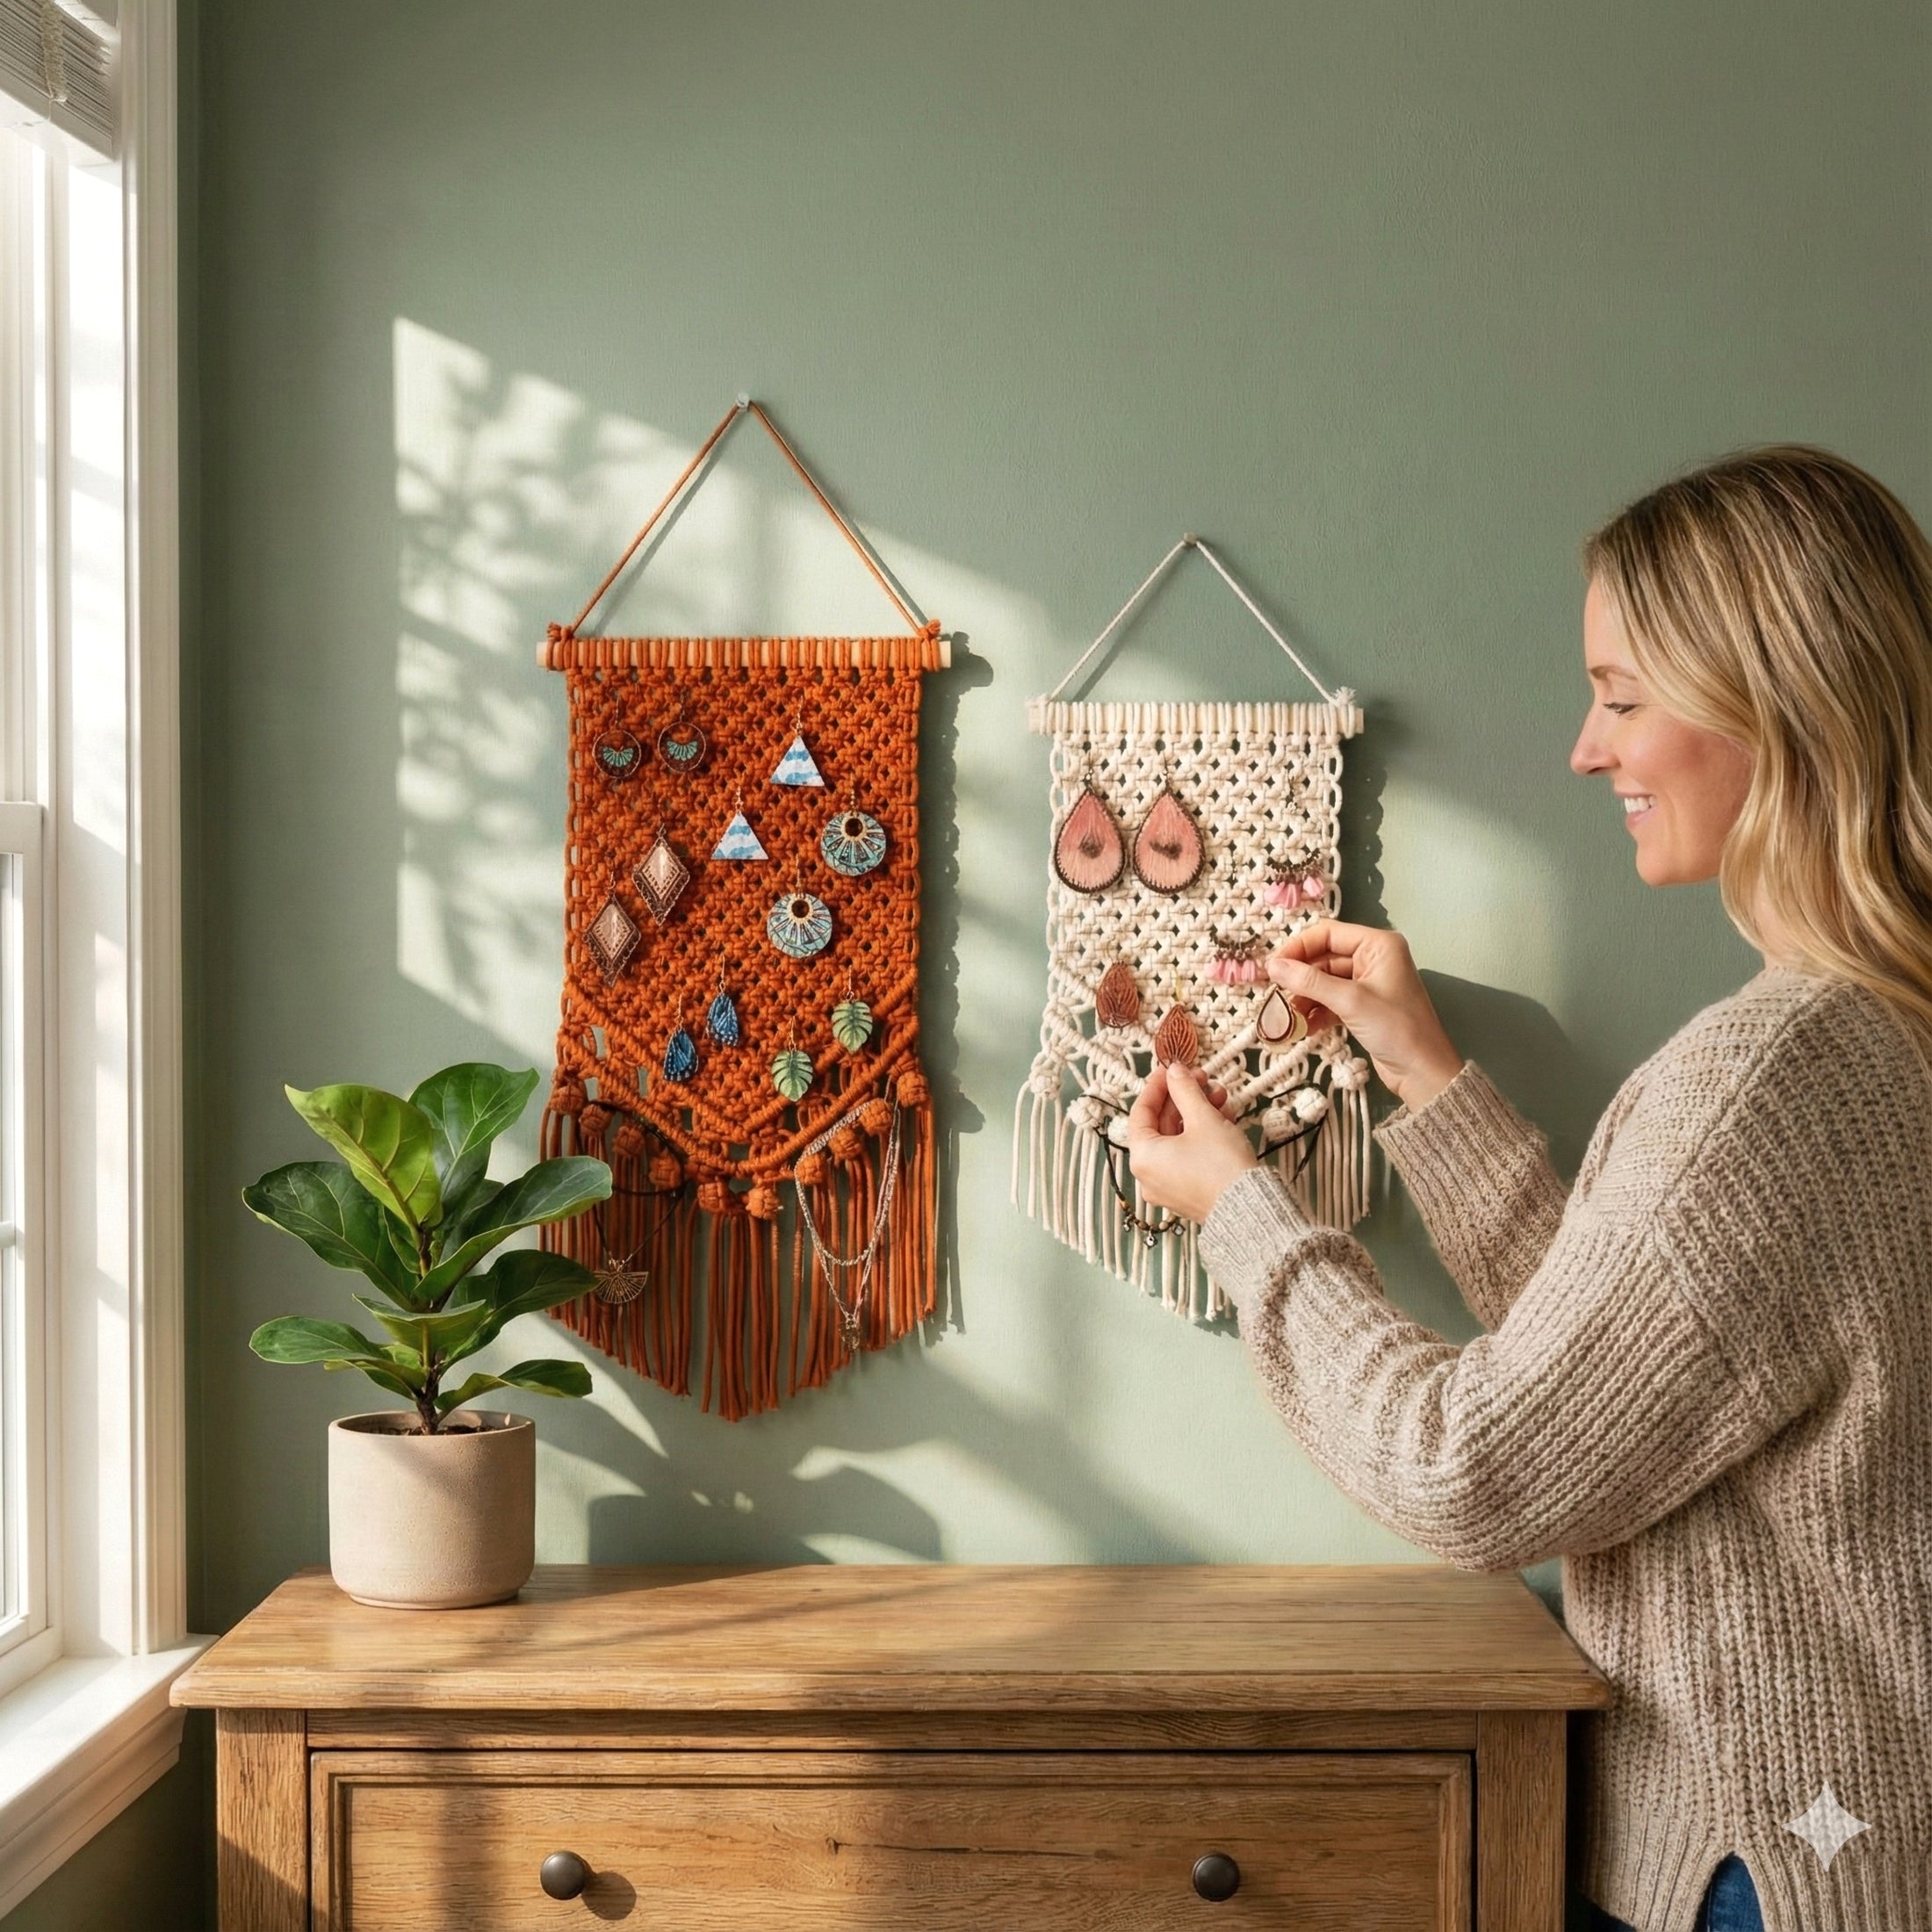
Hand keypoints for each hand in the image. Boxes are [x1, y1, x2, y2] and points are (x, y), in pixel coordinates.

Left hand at [1125, 1064, 1258, 1223]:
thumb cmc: (1222, 1168)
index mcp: (1143, 1157)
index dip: (1158, 1086)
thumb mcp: (1203, 1118)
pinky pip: (1189, 1155)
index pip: (1142, 1111)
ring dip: (1198, 1113)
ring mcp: (1168, 1185)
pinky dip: (1202, 1135)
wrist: (1251, 1209)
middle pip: (1161, 1124)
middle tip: (1202, 1079)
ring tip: (1220, 1097)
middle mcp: (1149, 1174)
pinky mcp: (1188, 1191)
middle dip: (1184, 1098)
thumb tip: (1175, 1073)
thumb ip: (1185, 1090)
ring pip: (1178, 1138)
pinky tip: (1223, 1117)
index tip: (1171, 1069)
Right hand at [1266, 921, 1462, 1111]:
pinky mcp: (1364, 1006)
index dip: (1298, 948)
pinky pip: (1332, 1000)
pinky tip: (1304, 1027)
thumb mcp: (1350, 1001)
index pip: (1328, 933)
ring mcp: (1369, 983)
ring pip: (1325, 981)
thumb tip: (1272, 966)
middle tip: (1275, 994)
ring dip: (1305, 997)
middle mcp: (1374, 958)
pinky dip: (1317, 1011)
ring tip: (1288, 1016)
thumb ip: (1309, 981)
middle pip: (1324, 957)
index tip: (1272, 968)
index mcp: (1378, 945)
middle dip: (1300, 977)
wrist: (1422, 1072)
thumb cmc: (1395, 1028)